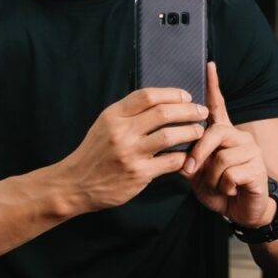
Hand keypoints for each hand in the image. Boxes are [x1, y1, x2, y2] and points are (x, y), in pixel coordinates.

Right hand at [46, 87, 207, 216]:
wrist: (75, 184)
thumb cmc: (94, 153)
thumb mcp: (104, 125)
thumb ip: (128, 113)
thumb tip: (161, 101)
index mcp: (113, 116)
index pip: (147, 96)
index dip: (172, 94)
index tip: (186, 96)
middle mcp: (121, 132)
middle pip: (163, 113)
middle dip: (188, 110)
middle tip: (202, 112)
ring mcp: (130, 153)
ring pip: (170, 135)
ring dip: (191, 131)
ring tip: (200, 131)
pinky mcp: (139, 174)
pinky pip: (170, 161)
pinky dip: (183, 156)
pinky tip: (188, 154)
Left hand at [181, 62, 275, 229]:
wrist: (242, 212)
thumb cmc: (219, 190)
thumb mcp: (198, 175)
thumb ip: (189, 160)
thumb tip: (180, 154)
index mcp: (224, 135)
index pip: (218, 105)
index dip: (214, 86)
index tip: (209, 65)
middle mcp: (239, 137)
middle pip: (213, 132)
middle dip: (198, 154)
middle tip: (192, 171)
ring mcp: (251, 151)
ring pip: (221, 158)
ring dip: (212, 178)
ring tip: (218, 185)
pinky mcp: (258, 168)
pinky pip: (231, 173)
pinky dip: (225, 187)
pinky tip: (231, 190)